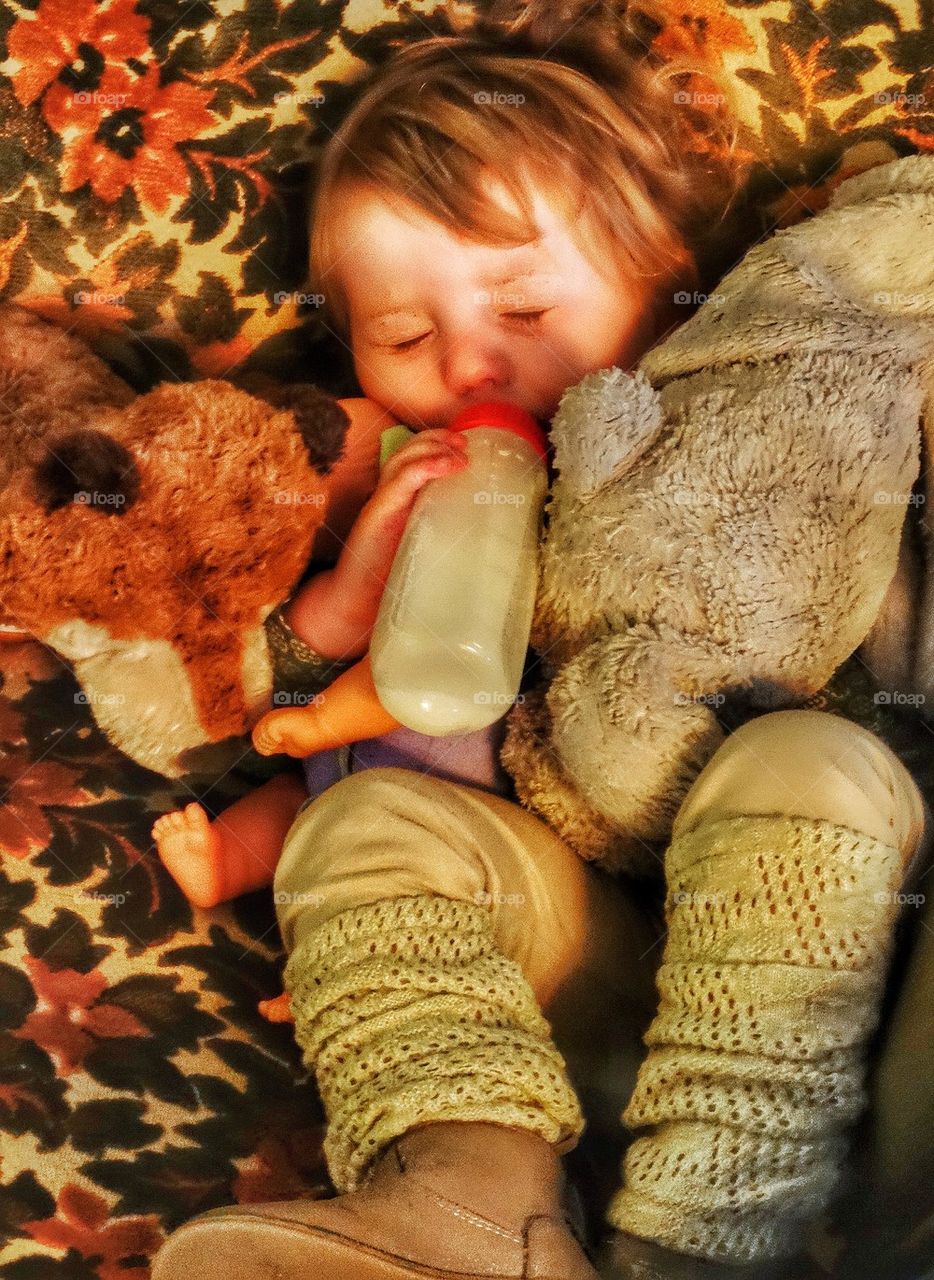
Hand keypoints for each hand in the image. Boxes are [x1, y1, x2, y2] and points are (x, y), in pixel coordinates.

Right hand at [285, 429, 469, 658]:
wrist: (354, 604)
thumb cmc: (391, 581)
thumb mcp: (424, 550)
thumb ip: (445, 536)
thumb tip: (489, 539)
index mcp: (398, 502)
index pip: (413, 458)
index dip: (437, 444)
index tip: (465, 447)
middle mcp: (387, 497)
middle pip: (408, 451)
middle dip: (437, 439)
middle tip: (464, 443)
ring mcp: (381, 505)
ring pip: (403, 459)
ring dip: (433, 449)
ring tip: (459, 453)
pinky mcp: (377, 516)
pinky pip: (399, 482)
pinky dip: (424, 467)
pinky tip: (446, 465)